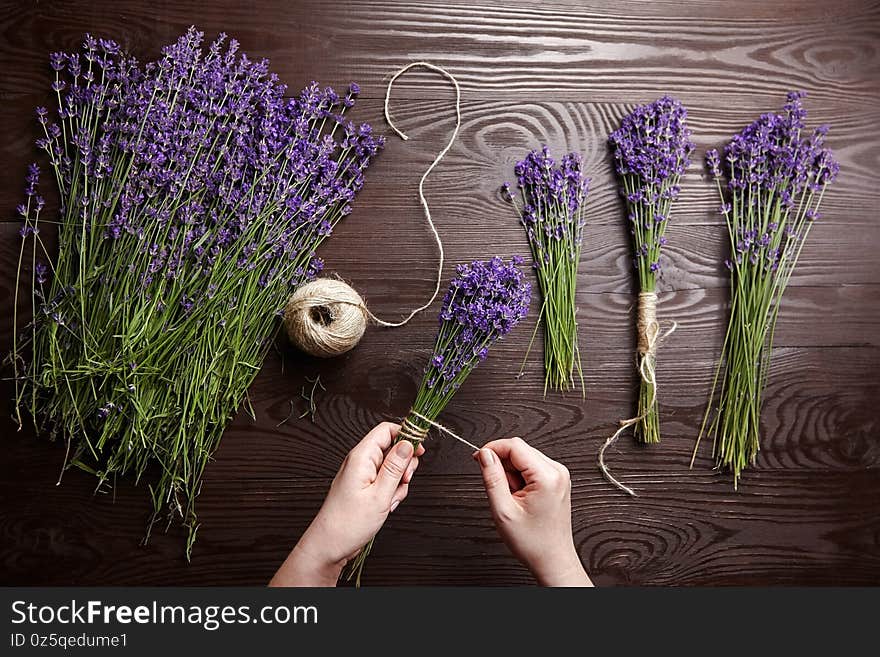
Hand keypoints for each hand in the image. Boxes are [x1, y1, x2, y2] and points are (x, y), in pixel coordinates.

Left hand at [270, 422, 423, 585]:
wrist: (329, 546)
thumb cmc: (348, 524)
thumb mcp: (380, 495)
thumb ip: (396, 466)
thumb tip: (408, 443)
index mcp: (362, 457)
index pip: (387, 430)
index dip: (407, 435)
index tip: (419, 450)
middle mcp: (361, 461)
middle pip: (393, 448)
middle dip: (405, 464)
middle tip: (404, 480)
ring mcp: (363, 474)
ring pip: (393, 467)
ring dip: (398, 483)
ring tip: (390, 499)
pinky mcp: (365, 487)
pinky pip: (386, 481)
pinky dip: (391, 492)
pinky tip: (386, 506)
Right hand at [475, 437, 591, 586]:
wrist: (552, 560)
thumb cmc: (533, 542)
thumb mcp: (503, 510)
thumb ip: (492, 477)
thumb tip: (484, 454)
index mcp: (547, 476)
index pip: (514, 445)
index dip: (492, 448)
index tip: (477, 458)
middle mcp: (557, 471)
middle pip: (519, 450)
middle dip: (502, 464)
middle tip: (498, 489)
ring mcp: (559, 475)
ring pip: (524, 458)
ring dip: (511, 473)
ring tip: (511, 498)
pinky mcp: (556, 480)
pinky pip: (531, 467)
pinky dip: (519, 478)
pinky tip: (519, 497)